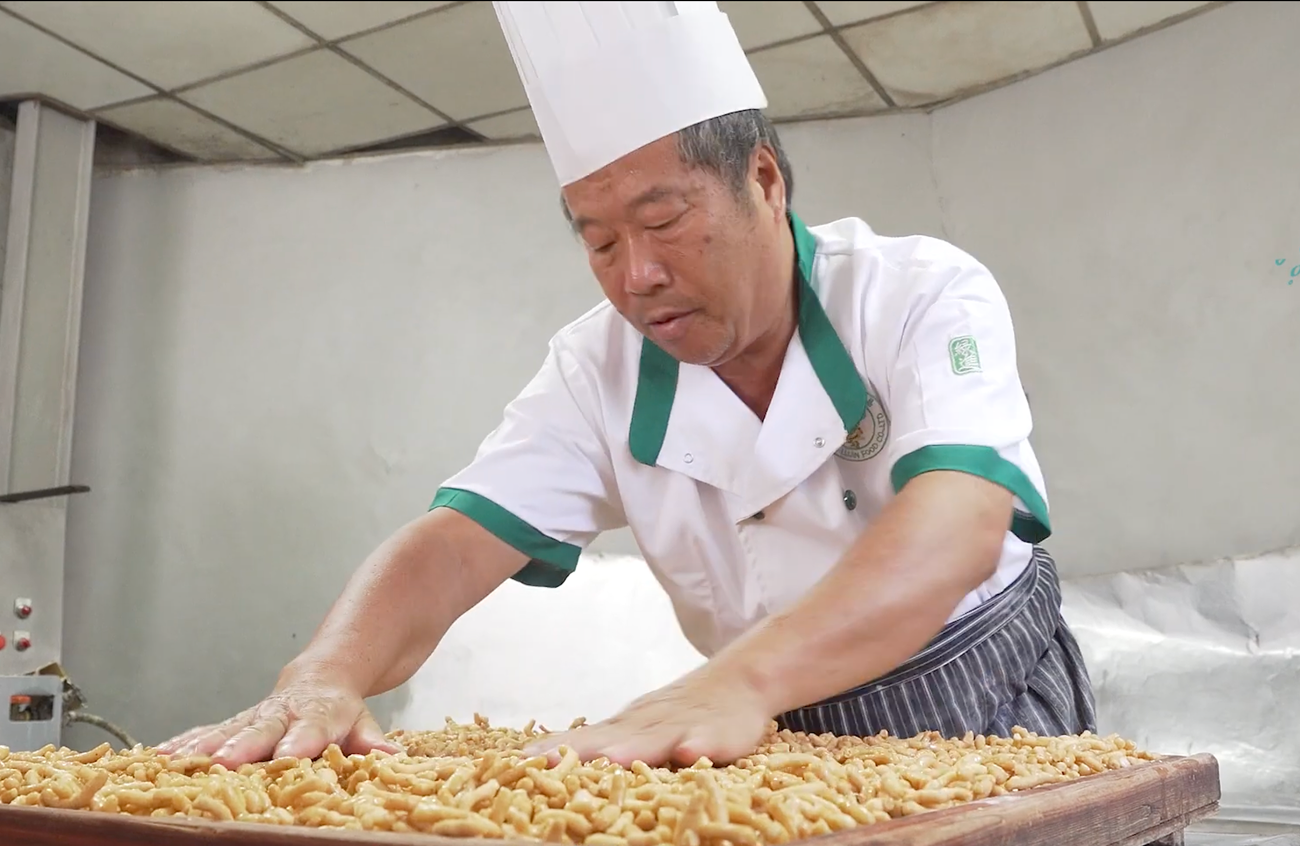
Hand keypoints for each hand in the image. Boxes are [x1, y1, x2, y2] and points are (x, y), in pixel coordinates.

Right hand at [154, 669, 403, 767]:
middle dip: (242, 746)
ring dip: (200, 748)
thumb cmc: (342, 710)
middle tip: (223, 761)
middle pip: (260, 731)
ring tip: (174, 763)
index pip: (309, 731)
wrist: (321, 676)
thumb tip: (393, 755)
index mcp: (316, 716)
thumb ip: (372, 740)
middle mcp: (280, 715)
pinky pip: (203, 733)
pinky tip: (156, 757)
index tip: (288, 755)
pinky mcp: (232, 723)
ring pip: (224, 731)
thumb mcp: (363, 721)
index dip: (299, 743)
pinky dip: (180, 744)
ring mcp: (252, 718)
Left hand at [524, 664, 771, 767]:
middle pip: (609, 739)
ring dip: (633, 749)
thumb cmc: (680, 714)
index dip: (552, 750)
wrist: (740, 681)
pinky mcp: (719, 732)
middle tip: (545, 763)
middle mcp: (648, 724)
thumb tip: (544, 761)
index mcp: (626, 727)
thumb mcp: (638, 728)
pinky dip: (700, 745)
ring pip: (656, 738)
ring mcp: (683, 726)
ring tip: (611, 760)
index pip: (582, 739)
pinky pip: (710, 739)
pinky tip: (690, 753)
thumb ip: (601, 744)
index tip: (514, 763)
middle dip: (578, 752)